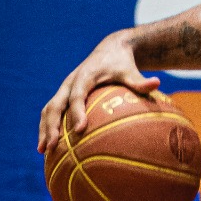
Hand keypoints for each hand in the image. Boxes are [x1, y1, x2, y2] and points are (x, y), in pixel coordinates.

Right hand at [38, 34, 159, 153]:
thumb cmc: (122, 63)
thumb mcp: (130, 71)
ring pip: (49, 110)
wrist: (110, 49)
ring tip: (43, 150)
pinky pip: (52, 111)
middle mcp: (70, 83)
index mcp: (84, 76)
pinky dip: (47, 127)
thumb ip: (140, 81)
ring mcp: (64, 89)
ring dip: (44, 129)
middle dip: (52, 126)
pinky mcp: (64, 94)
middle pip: (55, 105)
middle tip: (53, 146)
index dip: (77, 112)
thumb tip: (157, 83)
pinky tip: (49, 146)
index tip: (80, 129)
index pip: (77, 96)